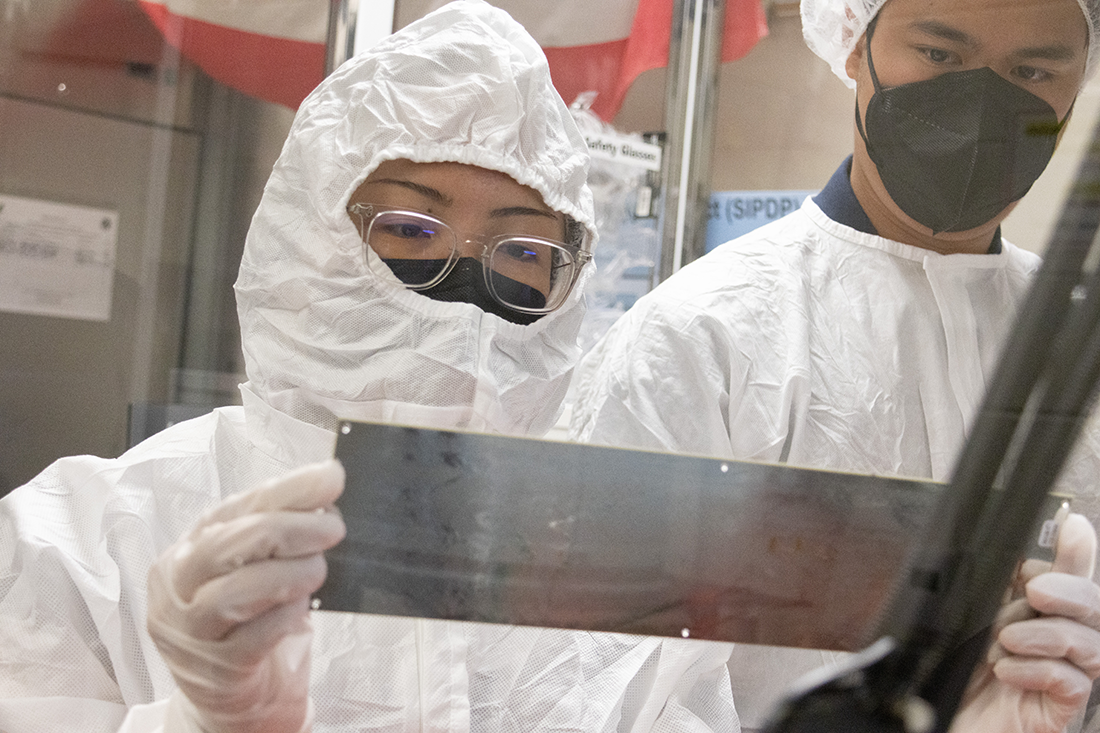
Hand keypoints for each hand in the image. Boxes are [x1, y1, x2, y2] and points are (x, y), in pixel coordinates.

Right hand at [147, 460, 345, 732]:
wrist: (232, 697)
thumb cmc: (247, 622)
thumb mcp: (255, 569)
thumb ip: (277, 534)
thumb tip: (325, 490)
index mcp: (188, 549)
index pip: (235, 508)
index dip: (286, 490)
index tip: (331, 477)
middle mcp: (179, 586)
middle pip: (226, 544)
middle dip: (288, 528)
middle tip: (333, 527)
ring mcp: (191, 630)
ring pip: (235, 591)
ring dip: (289, 573)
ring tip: (319, 569)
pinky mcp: (216, 669)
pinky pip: (253, 637)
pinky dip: (285, 615)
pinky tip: (302, 608)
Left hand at [949, 513, 1099, 732]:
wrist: (935, 721)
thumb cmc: (950, 674)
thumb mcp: (964, 619)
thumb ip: (991, 587)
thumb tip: (1008, 551)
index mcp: (1037, 615)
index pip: (1072, 577)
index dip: (1075, 553)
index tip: (1070, 527)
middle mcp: (1057, 645)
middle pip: (1094, 608)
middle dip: (1072, 590)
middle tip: (1036, 590)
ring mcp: (1061, 679)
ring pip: (1091, 645)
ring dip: (1047, 634)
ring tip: (1007, 639)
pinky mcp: (1057, 711)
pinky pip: (1072, 684)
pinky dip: (1040, 670)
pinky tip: (1008, 669)